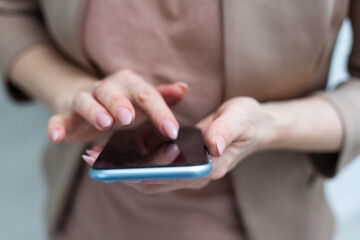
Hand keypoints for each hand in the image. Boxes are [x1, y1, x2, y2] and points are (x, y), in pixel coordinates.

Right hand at [47, 69, 187, 142]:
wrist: (91, 100)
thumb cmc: (125, 103)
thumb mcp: (143, 100)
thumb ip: (161, 97)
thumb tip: (183, 88)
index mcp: (129, 85)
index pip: (146, 95)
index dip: (160, 112)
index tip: (172, 131)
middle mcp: (106, 89)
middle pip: (112, 92)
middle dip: (120, 104)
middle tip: (129, 118)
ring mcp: (84, 100)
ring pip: (85, 101)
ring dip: (93, 111)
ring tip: (104, 124)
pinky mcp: (66, 115)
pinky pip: (58, 118)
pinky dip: (56, 126)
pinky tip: (57, 137)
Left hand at [82, 97, 270, 193]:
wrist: (256, 125)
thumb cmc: (248, 120)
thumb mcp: (241, 118)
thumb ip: (226, 131)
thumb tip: (210, 146)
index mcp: (207, 167)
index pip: (165, 177)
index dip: (136, 172)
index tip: (109, 166)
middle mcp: (195, 175)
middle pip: (151, 181)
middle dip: (120, 173)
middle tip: (91, 158)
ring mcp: (188, 171)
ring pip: (149, 176)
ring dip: (122, 168)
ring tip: (96, 154)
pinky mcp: (182, 162)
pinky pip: (153, 166)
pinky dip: (133, 160)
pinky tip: (116, 149)